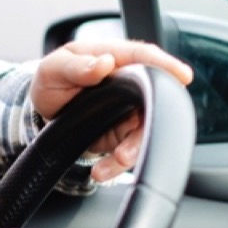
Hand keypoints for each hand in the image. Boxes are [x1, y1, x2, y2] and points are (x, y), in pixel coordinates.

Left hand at [30, 40, 192, 182]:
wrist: (45, 111)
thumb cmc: (54, 80)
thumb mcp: (54, 68)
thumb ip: (76, 66)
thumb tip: (103, 62)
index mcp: (115, 57)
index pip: (145, 57)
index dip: (166, 65)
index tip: (182, 76)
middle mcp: (129, 84)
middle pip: (155, 97)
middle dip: (156, 119)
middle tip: (144, 130)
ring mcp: (129, 110)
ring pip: (145, 129)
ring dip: (135, 147)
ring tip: (119, 158)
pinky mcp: (123, 134)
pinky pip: (129, 151)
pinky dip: (117, 164)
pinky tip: (102, 171)